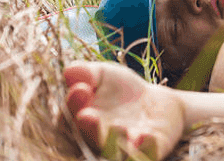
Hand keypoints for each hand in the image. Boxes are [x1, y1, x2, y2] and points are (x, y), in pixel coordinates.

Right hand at [59, 61, 184, 159]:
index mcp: (82, 121)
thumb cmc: (119, 89)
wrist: (153, 102)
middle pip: (90, 139)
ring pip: (117, 152)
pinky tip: (147, 135)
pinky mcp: (151, 150)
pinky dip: (146, 147)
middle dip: (89, 129)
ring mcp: (125, 148)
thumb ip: (86, 73)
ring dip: (116, 140)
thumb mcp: (102, 75)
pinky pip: (147, 154)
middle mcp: (99, 140)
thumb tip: (70, 71)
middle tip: (87, 116)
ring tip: (119, 126)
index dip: (73, 105)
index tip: (80, 88)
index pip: (70, 118)